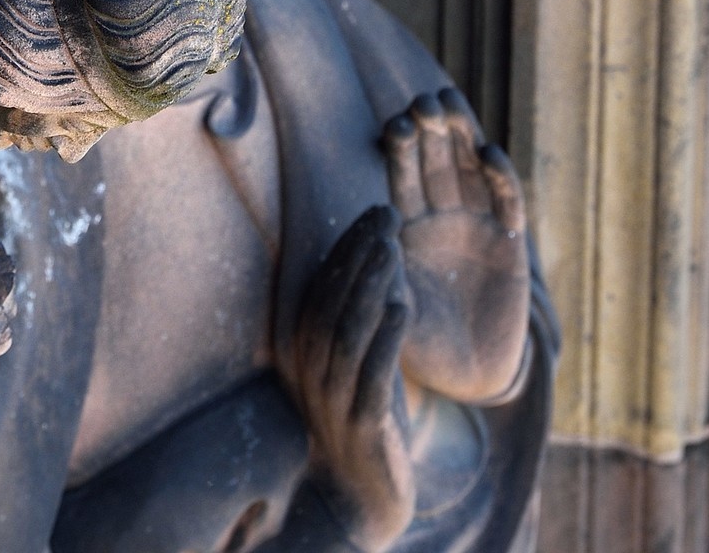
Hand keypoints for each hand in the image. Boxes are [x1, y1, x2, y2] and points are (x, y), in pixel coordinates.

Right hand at [292, 207, 414, 550]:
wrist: (359, 497)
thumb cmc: (360, 416)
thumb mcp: (354, 361)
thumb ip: (360, 315)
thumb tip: (383, 252)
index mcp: (305, 352)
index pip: (323, 287)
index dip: (348, 246)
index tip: (375, 210)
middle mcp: (312, 373)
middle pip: (332, 303)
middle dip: (358, 256)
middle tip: (386, 216)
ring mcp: (335, 403)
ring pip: (347, 336)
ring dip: (368, 289)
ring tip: (392, 250)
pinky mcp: (363, 430)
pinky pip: (371, 380)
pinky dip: (385, 342)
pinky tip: (403, 309)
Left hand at [385, 90, 528, 404]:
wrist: (468, 378)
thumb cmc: (421, 345)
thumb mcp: (395, 310)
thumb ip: (387, 276)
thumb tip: (376, 236)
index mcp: (406, 226)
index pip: (401, 176)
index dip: (401, 148)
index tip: (395, 125)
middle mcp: (441, 217)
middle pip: (436, 161)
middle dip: (431, 129)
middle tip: (425, 102)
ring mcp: (477, 225)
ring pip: (470, 168)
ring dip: (463, 136)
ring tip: (453, 105)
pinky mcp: (510, 243)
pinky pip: (506, 201)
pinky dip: (500, 176)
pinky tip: (488, 153)